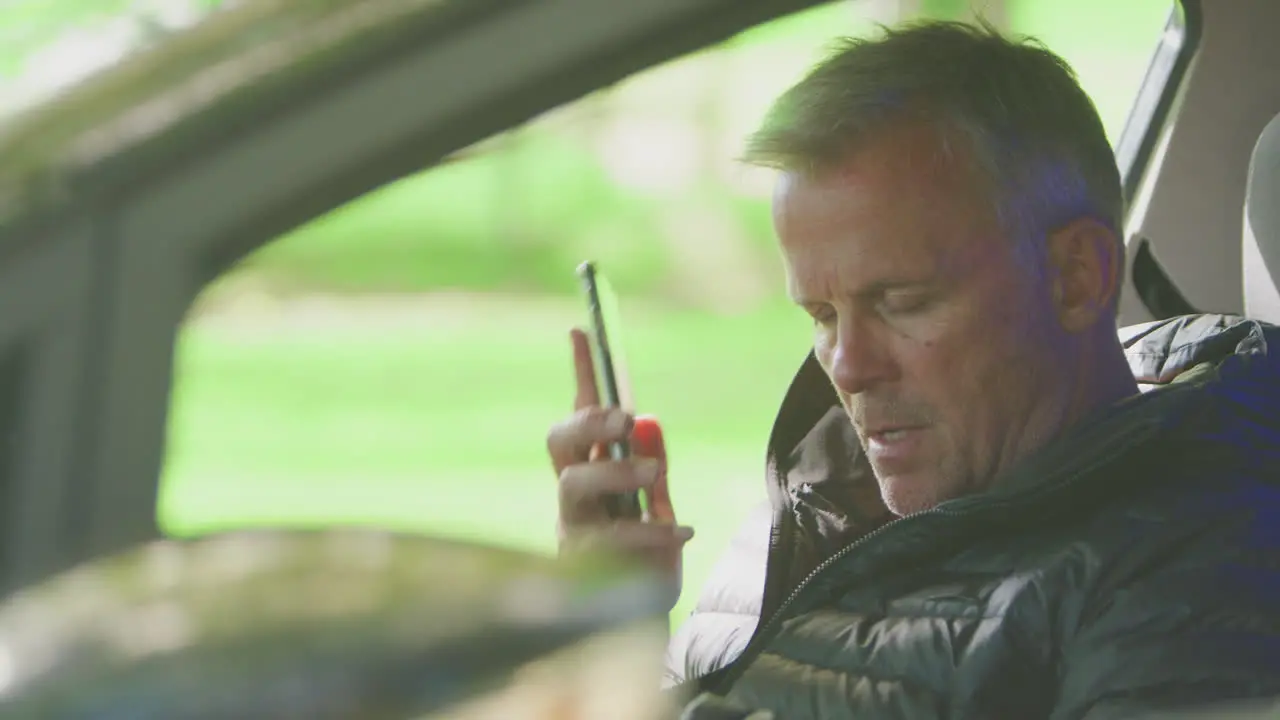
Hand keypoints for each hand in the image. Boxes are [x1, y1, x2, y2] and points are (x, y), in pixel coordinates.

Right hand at [546, 328, 692, 604]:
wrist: (639, 625)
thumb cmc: (645, 557)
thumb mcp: (655, 504)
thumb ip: (650, 465)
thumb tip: (646, 422)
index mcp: (591, 469)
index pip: (581, 413)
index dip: (581, 372)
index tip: (582, 329)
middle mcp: (573, 494)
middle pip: (560, 440)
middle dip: (588, 421)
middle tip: (624, 417)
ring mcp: (572, 527)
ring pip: (574, 484)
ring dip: (617, 472)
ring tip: (656, 477)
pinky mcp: (584, 564)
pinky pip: (610, 538)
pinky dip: (650, 531)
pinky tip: (682, 531)